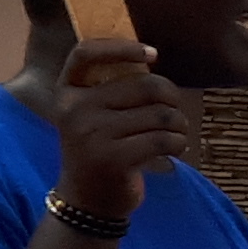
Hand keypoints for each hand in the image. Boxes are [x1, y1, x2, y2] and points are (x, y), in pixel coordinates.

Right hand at [53, 33, 187, 220]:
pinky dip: (179, 144)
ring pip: (161, 114)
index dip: (121, 47)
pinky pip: (165, 139)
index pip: (86, 53)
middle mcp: (75, 110)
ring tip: (174, 135)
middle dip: (172, 99)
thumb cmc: (99, 150)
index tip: (152, 54)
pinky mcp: (114, 158)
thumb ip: (111, 88)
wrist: (86, 201)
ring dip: (179, 125)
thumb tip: (150, 58)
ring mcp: (92, 134)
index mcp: (67, 93)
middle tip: (174, 114)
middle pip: (145, 85)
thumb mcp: (92, 115)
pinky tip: (175, 150)